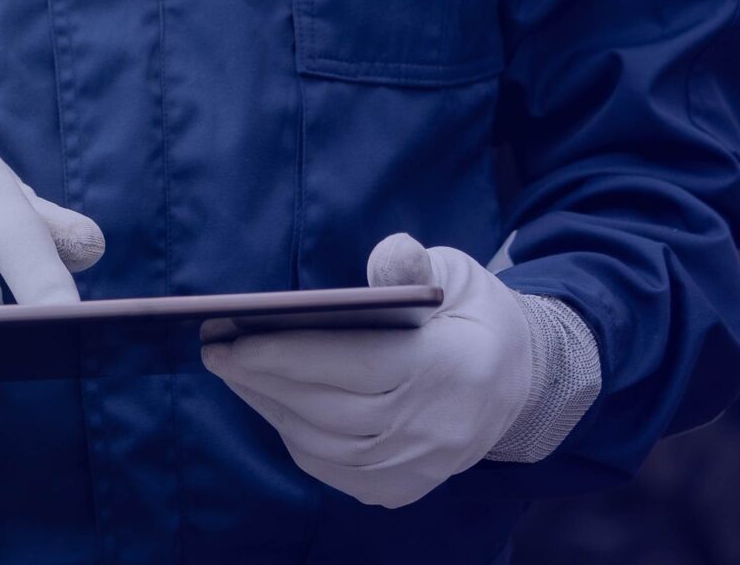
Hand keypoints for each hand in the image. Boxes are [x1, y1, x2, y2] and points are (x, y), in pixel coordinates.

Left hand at [201, 234, 539, 507]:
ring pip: (323, 444)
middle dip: (262, 378)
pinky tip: (268, 401)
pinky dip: (294, 435)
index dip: (288, 354)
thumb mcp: (457, 276)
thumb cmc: (473, 319)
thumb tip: (387, 253)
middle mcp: (436, 427)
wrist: (523, 384)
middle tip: (215, 351)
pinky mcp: (404, 487)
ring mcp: (420, 465)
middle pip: (329, 408)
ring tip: (233, 372)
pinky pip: (333, 468)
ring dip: (269, 407)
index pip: (356, 366)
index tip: (232, 339)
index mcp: (450, 369)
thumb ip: (415, 265)